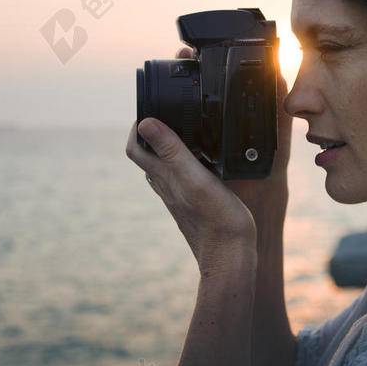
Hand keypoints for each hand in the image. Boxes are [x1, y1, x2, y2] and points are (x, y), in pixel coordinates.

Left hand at [126, 115, 256, 270]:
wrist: (230, 257)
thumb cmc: (216, 220)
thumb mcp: (195, 177)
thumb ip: (172, 150)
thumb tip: (145, 123)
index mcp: (165, 178)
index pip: (136, 150)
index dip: (136, 128)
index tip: (147, 108)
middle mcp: (168, 188)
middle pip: (150, 157)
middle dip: (153, 134)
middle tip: (169, 115)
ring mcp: (181, 198)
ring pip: (166, 168)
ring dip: (170, 148)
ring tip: (186, 132)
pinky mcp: (196, 205)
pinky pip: (183, 180)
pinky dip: (187, 164)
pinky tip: (204, 163)